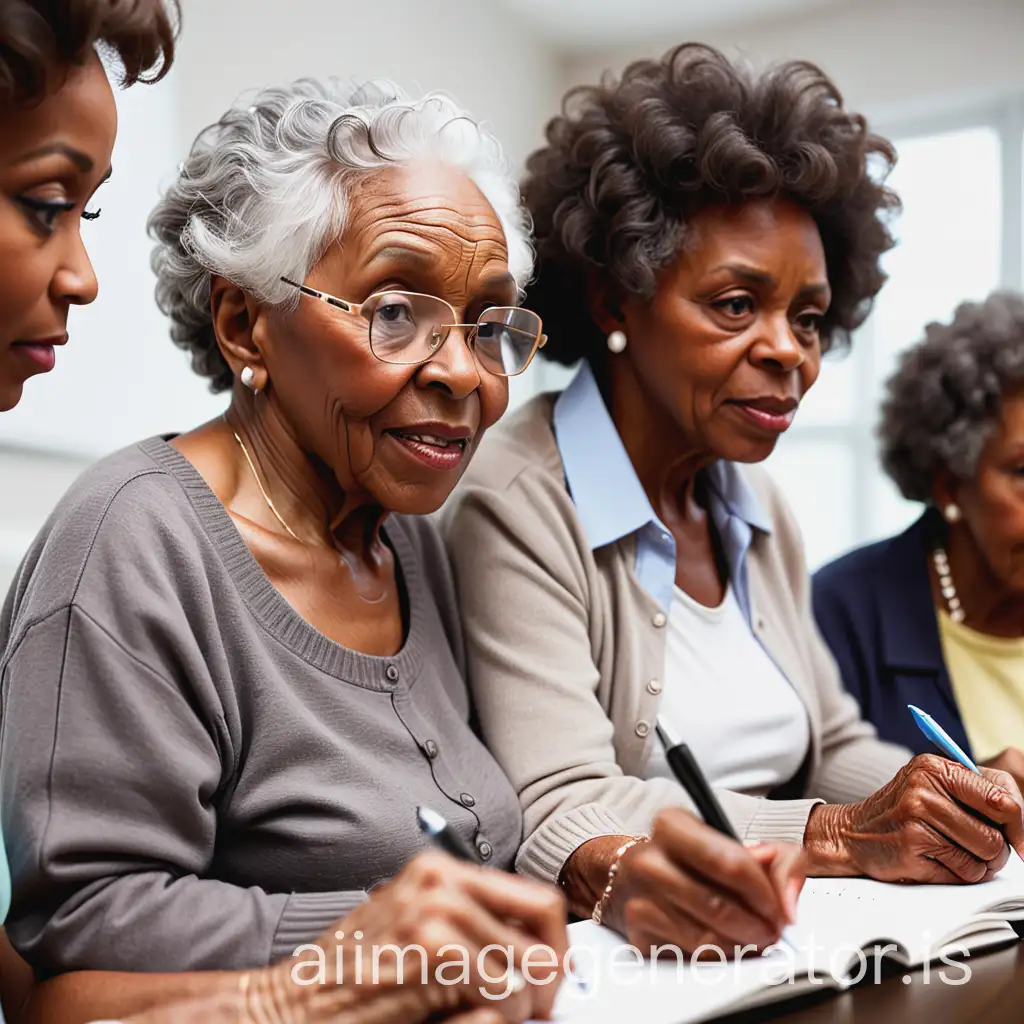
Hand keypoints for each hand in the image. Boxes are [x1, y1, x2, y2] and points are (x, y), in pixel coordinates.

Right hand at [271, 850, 567, 1022]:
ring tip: (500, 1016)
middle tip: (536, 1005)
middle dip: (550, 974)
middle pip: (544, 924)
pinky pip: (505, 993)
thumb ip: (472, 929)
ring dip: (524, 1003)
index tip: (551, 975)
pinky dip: (503, 1016)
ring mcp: (437, 911)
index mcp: (440, 870)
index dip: (556, 943)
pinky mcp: (433, 952)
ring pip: (530, 964)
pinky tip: (470, 1017)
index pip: (535, 898)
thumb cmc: (350, 977)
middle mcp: (442, 880)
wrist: (291, 1007)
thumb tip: (543, 952)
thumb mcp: (415, 932)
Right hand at [592, 809, 803, 956]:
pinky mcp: (639, 936)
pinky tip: (723, 944)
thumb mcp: (737, 843)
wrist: (637, 877)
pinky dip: (717, 958)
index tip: (779, 907)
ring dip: (741, 947)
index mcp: (673, 826)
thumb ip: (780, 860)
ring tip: (751, 938)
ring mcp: (640, 899)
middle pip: (719, 907)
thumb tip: (788, 901)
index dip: (763, 892)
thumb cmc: (692, 860)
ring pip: (707, 939)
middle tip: (771, 930)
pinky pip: (691, 959)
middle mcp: (650, 860)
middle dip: (757, 926)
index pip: (729, 862)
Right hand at [804, 753, 1023, 882]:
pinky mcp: (912, 846)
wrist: (853, 832)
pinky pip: (964, 872)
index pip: (1002, 797)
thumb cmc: (901, 812)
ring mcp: (916, 817)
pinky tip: (938, 862)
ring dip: (979, 864)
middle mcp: (924, 787)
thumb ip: (975, 795)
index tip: (1020, 841)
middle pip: (997, 834)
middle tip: (980, 850)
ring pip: (984, 855)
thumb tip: (1022, 828)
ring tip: (956, 855)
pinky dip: (959, 874)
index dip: (1019, 826)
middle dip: (997, 851)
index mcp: (935, 767)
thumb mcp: (932, 786)